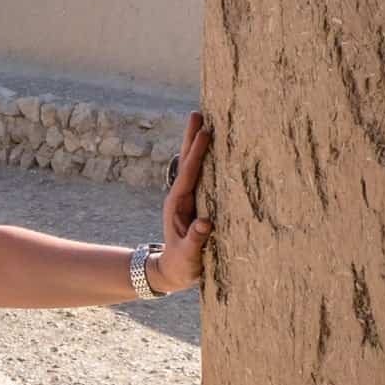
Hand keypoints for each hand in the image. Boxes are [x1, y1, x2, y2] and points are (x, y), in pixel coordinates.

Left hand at [153, 111, 211, 292]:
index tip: (205, 132)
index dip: (197, 153)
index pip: (188, 173)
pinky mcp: (194, 201)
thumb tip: (205, 223)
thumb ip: (196, 240)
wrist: (172, 271)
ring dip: (196, 144)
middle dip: (191, 138)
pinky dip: (204, 158)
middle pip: (185, 161)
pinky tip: (212, 148)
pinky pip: (200, 175)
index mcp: (177, 204)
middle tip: (197, 113)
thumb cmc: (182, 265)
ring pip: (191, 165)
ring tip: (203, 121)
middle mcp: (180, 196)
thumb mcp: (189, 255)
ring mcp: (187, 197)